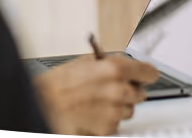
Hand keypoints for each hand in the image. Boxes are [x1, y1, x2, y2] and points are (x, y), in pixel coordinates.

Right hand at [33, 54, 158, 135]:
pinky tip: (93, 114)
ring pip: (129, 110)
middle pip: (140, 93)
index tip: (146, 76)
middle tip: (114, 89)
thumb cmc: (60, 83)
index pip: (148, 72)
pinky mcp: (107, 128)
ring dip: (119, 107)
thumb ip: (111, 64)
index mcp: (116, 68)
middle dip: (130, 91)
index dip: (146, 74)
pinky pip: (116, 124)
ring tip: (99, 102)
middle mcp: (119, 89)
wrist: (43, 105)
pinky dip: (108, 120)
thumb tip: (126, 66)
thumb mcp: (88, 61)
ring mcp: (114, 111)